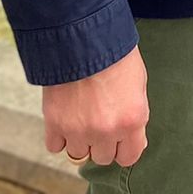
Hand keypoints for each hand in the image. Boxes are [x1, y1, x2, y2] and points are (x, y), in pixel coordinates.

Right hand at [43, 46, 148, 168]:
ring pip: (79, 154)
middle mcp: (106, 130)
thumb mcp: (138, 83)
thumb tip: (132, 137)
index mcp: (133, 119)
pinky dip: (59, 136)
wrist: (83, 36)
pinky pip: (55, 147)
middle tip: (100, 121)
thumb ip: (135, 114)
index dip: (125, 148)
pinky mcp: (54, 123)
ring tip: (82, 116)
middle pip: (103, 157)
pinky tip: (65, 119)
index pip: (129, 157)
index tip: (121, 139)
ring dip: (81, 140)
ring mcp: (79, 129)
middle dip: (103, 142)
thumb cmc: (115, 54)